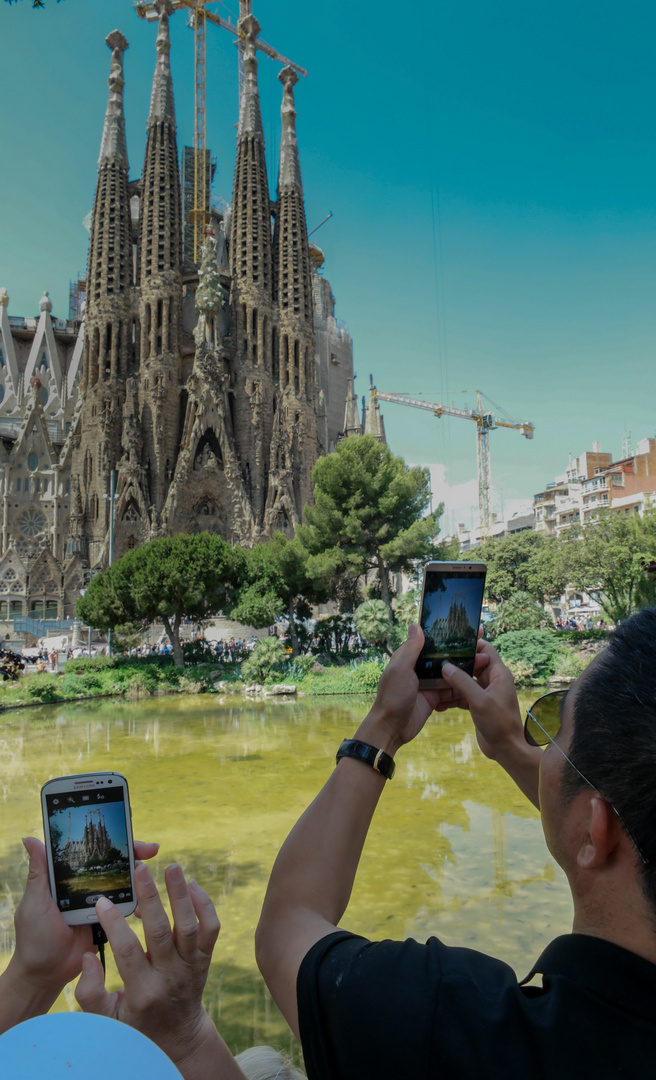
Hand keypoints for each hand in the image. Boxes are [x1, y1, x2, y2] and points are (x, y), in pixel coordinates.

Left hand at [0, 837, 157, 1033]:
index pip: (92, 853)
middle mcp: (86, 887)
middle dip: (133, 855)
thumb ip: (39, 872)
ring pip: (123, 885)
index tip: (128, 834)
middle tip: (150, 850)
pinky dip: (139, 904)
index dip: (110, 841)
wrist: (46, 975)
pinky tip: (146, 906)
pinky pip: (126, 909)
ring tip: (150, 877)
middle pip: (113, 864)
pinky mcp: (108, 921)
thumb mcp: (35, 902)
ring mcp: (99, 905)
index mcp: (69, 878)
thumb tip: (29, 839)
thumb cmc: (35, 938)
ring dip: (139, 879)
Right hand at [75, 862, 226, 1079]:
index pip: (128, 952)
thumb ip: (90, 993)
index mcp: (143, 992)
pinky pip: (211, 929)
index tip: (102, 901)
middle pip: (160, 932)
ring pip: (189, 926)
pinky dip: (205, 905)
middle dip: (150, 898)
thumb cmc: (137, 1024)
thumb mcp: (108, 1018)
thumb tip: (86, 957)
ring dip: (180, 894)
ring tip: (171, 866)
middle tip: (140, 869)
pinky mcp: (205, 957)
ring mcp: (191, 966)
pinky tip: (192, 885)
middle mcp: (170, 977)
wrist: (179, 1035)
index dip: (115, 925)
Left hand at [356, 625, 489, 754]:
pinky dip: (462, 689)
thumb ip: (410, 649)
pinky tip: (478, 685)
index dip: (448, 636)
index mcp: (410, 658)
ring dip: (466, 671)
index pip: (432, 642)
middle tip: (483, 649)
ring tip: (485, 665)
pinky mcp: (434, 698)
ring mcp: (428, 684)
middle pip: (445, 658)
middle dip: (463, 653)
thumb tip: (415, 625)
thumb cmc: (392, 697)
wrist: (392, 728)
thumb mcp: (401, 670)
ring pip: (451, 674)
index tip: (466, 630)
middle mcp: (420, 669)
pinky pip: (451, 691)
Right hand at [440, 641, 541, 807]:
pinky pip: (463, 694)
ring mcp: (485, 692)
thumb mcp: (479, 701)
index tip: (452, 642)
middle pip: (473, 664)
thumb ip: (462, 682)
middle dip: (456, 663)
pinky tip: (439, 700)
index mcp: (499, 674)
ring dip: (452, 681)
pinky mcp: (479, 704)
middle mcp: (493, 680)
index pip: (486, 649)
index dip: (471, 644)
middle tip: (437, 659)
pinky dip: (453, 696)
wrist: (506, 749)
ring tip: (434, 679)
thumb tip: (446, 666)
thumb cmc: (499, 724)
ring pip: (466, 680)